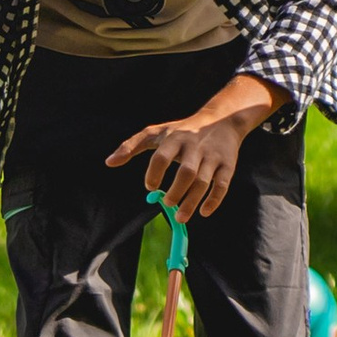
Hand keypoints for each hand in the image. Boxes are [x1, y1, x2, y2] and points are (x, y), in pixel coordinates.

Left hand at [110, 107, 256, 222]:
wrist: (222, 119)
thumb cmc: (181, 130)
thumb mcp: (156, 132)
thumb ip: (131, 146)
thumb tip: (108, 162)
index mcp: (175, 139)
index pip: (162, 156)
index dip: (154, 173)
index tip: (150, 187)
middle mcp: (195, 147)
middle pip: (186, 172)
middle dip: (176, 191)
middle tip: (167, 204)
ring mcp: (212, 156)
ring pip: (203, 181)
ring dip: (192, 201)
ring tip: (180, 218)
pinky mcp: (227, 165)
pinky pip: (222, 185)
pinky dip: (214, 200)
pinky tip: (204, 212)